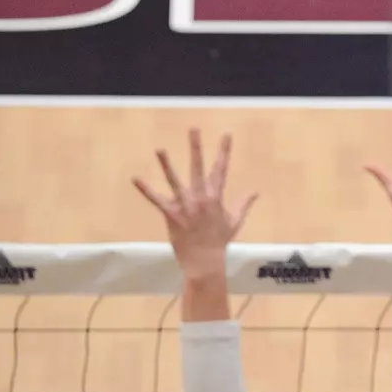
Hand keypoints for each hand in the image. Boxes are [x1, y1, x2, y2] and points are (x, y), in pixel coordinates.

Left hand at [134, 129, 258, 279]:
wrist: (205, 262)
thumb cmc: (220, 242)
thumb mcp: (235, 221)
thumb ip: (244, 204)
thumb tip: (256, 191)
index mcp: (216, 197)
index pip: (221, 169)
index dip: (224, 151)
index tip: (226, 135)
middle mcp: (201, 198)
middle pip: (198, 168)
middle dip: (196, 148)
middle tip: (193, 129)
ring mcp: (186, 206)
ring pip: (175, 181)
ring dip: (167, 164)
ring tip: (160, 148)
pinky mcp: (172, 215)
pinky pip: (157, 200)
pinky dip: (146, 190)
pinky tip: (136, 178)